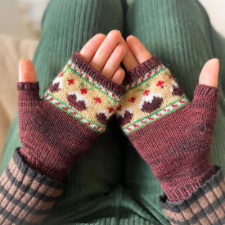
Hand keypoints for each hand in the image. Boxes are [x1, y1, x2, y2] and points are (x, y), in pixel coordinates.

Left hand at [18, 30, 125, 180]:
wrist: (48, 155)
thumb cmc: (36, 132)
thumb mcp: (29, 105)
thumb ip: (28, 83)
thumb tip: (24, 60)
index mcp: (65, 86)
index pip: (80, 62)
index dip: (90, 48)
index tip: (100, 36)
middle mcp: (80, 92)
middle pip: (95, 67)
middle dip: (106, 51)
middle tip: (117, 36)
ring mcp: (90, 103)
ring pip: (103, 80)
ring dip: (113, 64)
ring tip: (122, 49)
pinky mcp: (97, 115)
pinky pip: (108, 99)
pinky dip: (114, 87)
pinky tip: (121, 75)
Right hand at [116, 35, 219, 201]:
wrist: (181, 166)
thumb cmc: (194, 141)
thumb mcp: (203, 113)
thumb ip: (207, 87)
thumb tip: (214, 60)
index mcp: (168, 92)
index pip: (152, 66)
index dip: (140, 52)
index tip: (129, 39)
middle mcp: (151, 98)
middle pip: (135, 72)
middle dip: (123, 57)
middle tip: (111, 42)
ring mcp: (139, 110)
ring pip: (125, 87)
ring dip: (115, 73)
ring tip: (104, 58)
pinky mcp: (130, 122)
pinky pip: (119, 106)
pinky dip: (111, 96)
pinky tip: (102, 85)